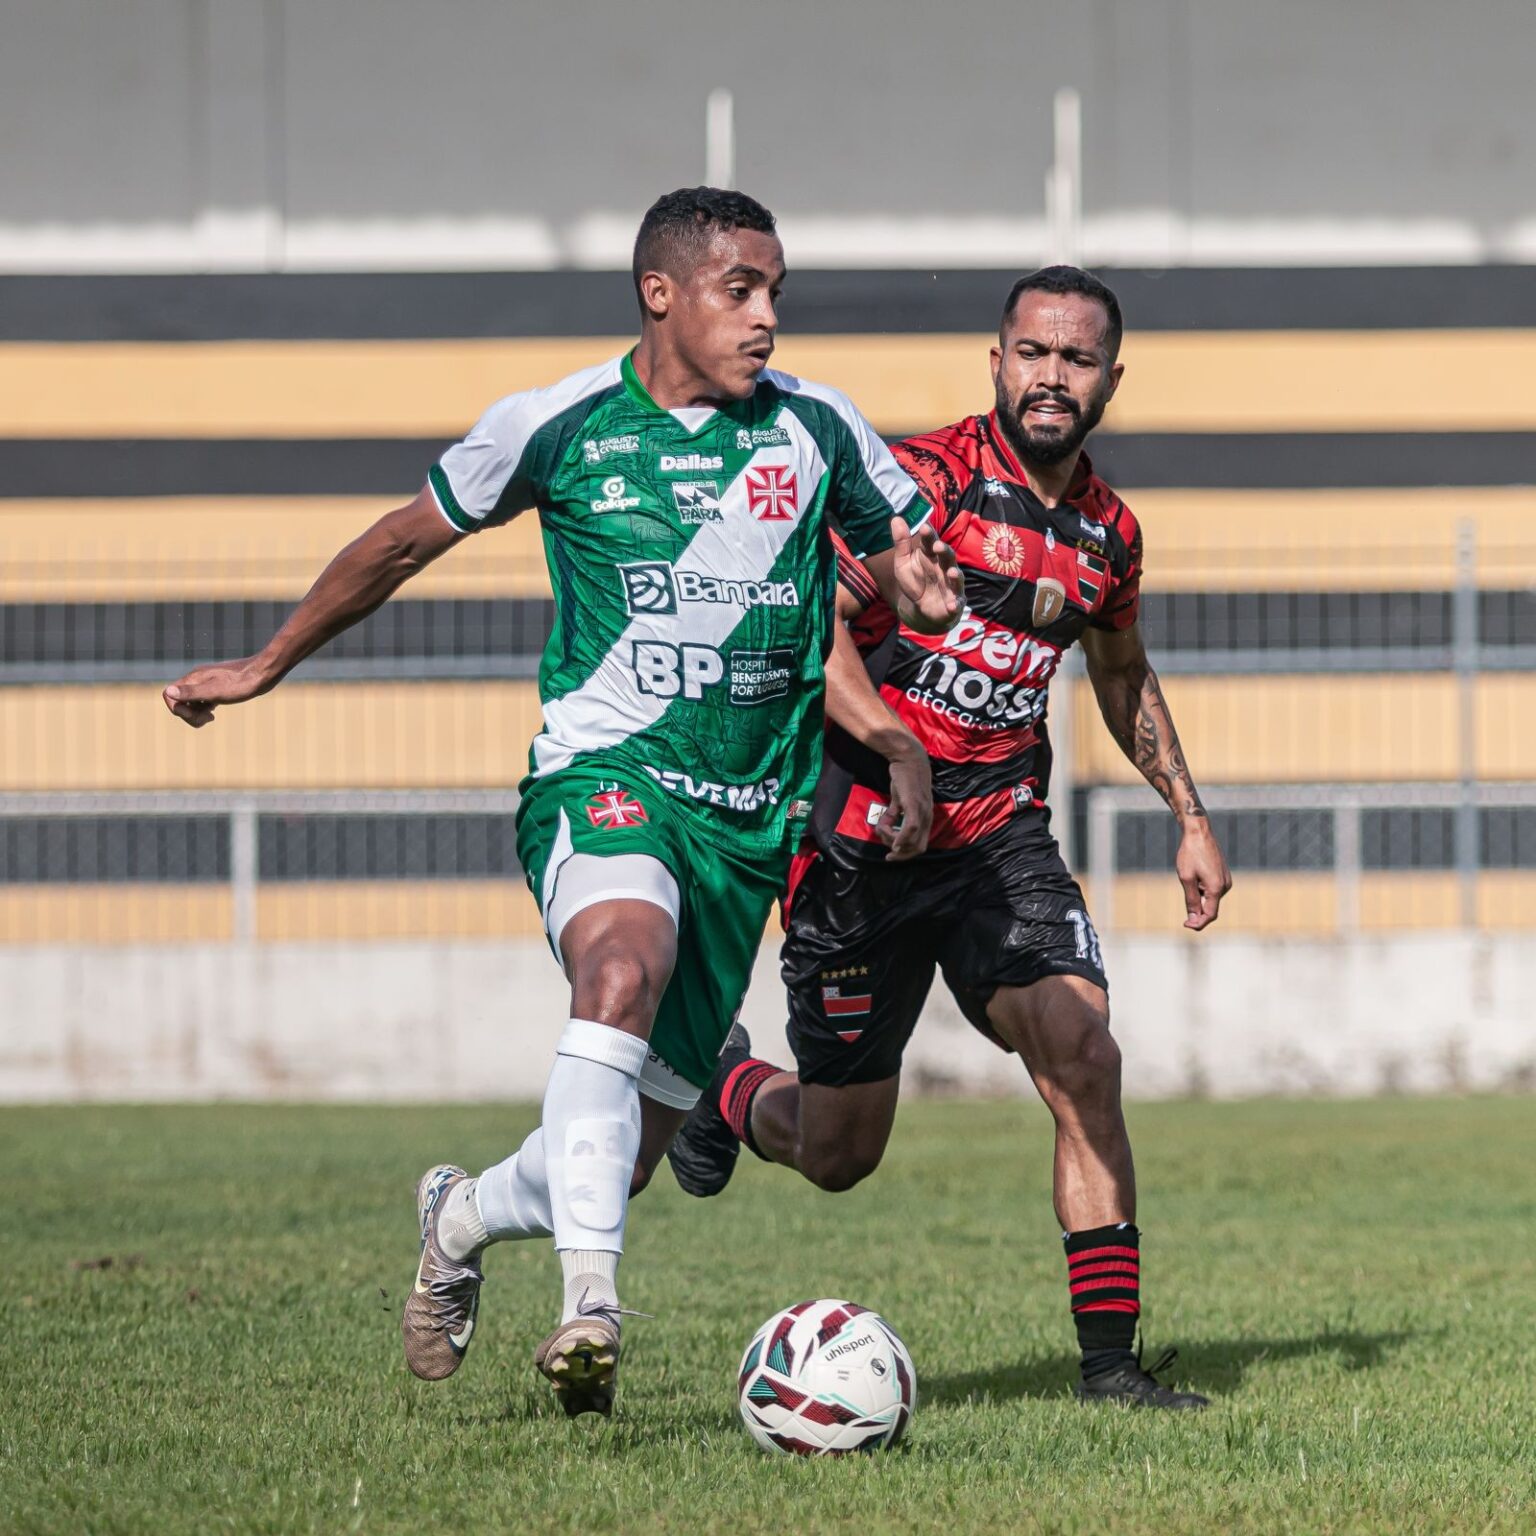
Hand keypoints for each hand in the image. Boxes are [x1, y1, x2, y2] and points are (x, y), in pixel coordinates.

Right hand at [162, 657, 273, 727]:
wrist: (264, 673)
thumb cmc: (242, 684)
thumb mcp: (216, 692)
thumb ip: (192, 692)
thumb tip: (169, 692)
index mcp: (193, 679)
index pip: (169, 696)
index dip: (178, 710)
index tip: (195, 715)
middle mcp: (197, 679)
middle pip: (179, 700)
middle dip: (188, 715)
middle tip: (207, 719)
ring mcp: (207, 682)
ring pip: (191, 701)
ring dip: (196, 713)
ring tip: (211, 718)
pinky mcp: (217, 686)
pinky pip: (201, 700)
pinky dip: (204, 709)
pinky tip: (213, 713)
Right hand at [877, 746, 932, 860]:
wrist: (908, 758)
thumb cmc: (904, 778)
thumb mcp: (899, 800)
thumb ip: (895, 814)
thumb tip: (886, 827)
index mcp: (926, 818)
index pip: (920, 846)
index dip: (905, 855)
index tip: (890, 853)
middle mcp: (927, 817)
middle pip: (918, 848)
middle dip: (900, 854)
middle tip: (886, 849)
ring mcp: (922, 812)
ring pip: (911, 840)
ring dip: (893, 840)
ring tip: (881, 828)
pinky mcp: (914, 805)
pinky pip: (910, 828)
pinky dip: (900, 837)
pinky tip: (888, 834)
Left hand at [890, 516, 963, 634]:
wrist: (923, 609)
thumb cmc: (915, 582)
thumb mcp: (903, 563)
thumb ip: (901, 543)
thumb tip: (896, 518)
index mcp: (931, 556)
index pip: (930, 543)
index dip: (929, 536)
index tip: (924, 528)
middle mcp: (944, 567)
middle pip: (947, 557)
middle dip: (944, 551)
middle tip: (938, 546)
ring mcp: (951, 585)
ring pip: (956, 578)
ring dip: (955, 575)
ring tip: (952, 573)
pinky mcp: (953, 602)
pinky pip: (956, 603)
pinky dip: (955, 604)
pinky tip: (952, 606)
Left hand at [1175, 820, 1231, 930]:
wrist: (1199, 832)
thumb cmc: (1190, 854)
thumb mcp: (1186, 878)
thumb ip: (1190, 900)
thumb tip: (1193, 919)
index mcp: (1217, 888)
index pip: (1210, 915)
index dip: (1198, 923)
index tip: (1185, 924)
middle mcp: (1225, 886)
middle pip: (1210, 907)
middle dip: (1196, 909)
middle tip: (1182, 893)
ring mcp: (1226, 880)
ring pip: (1210, 898)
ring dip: (1198, 897)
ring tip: (1188, 877)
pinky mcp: (1223, 875)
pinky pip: (1212, 890)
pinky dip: (1201, 889)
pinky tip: (1194, 875)